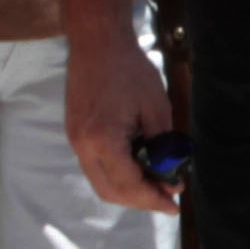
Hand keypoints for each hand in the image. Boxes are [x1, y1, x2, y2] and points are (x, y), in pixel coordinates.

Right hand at [67, 20, 178, 213]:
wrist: (97, 41)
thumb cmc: (129, 70)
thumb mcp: (156, 108)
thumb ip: (164, 148)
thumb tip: (171, 180)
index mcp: (103, 140)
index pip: (129, 185)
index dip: (153, 200)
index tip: (174, 206)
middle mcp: (83, 146)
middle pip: (110, 192)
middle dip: (140, 201)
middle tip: (167, 199)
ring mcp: (75, 140)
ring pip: (101, 182)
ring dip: (128, 190)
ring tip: (155, 185)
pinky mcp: (75, 133)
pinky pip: (95, 166)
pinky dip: (117, 174)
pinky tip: (138, 167)